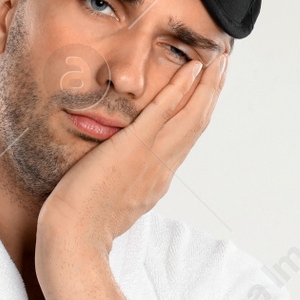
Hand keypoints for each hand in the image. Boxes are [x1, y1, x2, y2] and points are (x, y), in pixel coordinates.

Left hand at [36, 51, 227, 266]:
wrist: (75, 240)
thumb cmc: (82, 227)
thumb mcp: (112, 203)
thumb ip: (123, 183)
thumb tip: (120, 172)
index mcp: (158, 179)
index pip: (186, 138)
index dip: (199, 110)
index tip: (206, 90)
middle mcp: (163, 168)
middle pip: (198, 123)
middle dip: (213, 91)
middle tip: (224, 65)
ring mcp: (152, 159)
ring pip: (191, 116)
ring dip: (208, 84)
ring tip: (219, 60)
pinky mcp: (134, 149)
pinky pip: (163, 113)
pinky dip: (180, 89)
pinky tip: (190, 69)